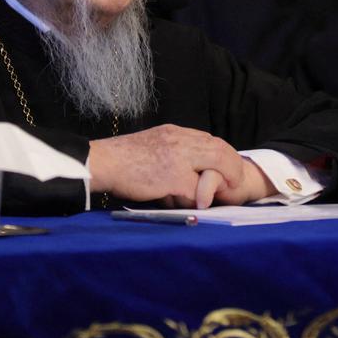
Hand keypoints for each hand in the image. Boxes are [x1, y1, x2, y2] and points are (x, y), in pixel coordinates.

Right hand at [88, 124, 262, 207]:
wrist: (102, 162)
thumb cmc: (123, 160)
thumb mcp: (153, 145)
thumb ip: (173, 152)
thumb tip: (189, 169)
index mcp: (175, 133)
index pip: (212, 140)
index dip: (225, 155)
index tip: (227, 169)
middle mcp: (180, 140)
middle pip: (220, 149)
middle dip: (232, 168)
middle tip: (234, 185)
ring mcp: (177, 157)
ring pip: (214, 167)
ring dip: (219, 183)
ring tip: (220, 195)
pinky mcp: (172, 176)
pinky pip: (197, 189)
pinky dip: (201, 198)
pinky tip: (198, 205)